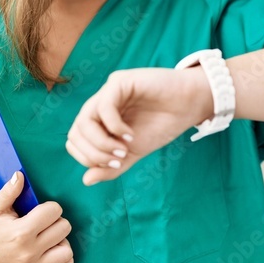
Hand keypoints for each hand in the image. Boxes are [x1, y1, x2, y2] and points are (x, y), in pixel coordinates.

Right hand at [0, 171, 73, 262]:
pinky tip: (54, 252)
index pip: (54, 211)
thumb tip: (20, 174)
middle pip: (64, 228)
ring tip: (48, 238)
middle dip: (56, 221)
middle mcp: (29, 252)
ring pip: (67, 252)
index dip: (49, 207)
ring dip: (61, 241)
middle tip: (42, 223)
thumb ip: (9, 191)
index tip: (39, 210)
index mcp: (20, 232)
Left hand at [66, 67, 212, 185]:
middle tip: (119, 160)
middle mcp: (99, 104)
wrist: (188, 106)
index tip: (115, 165)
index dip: (87, 158)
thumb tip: (86, 180)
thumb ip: (111, 168)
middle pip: (76, 132)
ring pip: (84, 120)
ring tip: (123, 150)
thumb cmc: (162, 125)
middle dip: (94, 154)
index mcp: (99, 119)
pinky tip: (130, 135)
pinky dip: (114, 127)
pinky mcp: (119, 82)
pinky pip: (104, 107)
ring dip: (102, 142)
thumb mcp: (133, 153)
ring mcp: (108, 91)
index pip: (75, 140)